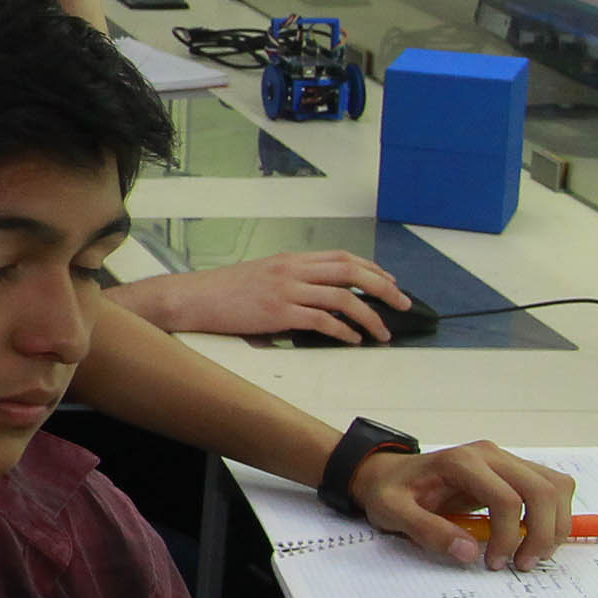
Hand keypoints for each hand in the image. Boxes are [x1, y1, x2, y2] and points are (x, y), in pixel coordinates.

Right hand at [127, 252, 406, 343]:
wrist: (194, 298)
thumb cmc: (224, 291)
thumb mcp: (263, 274)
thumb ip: (293, 280)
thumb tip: (321, 299)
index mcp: (291, 259)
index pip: (342, 257)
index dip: (373, 269)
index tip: (390, 282)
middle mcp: (293, 269)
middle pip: (352, 272)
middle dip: (384, 289)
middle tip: (403, 305)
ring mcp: (286, 290)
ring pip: (343, 298)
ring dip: (370, 316)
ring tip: (383, 332)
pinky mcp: (279, 313)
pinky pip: (323, 321)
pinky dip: (344, 331)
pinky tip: (353, 340)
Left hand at [352, 441, 580, 570]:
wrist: (389, 474)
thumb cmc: (390, 491)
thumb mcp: (391, 512)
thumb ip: (426, 531)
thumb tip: (469, 552)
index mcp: (461, 462)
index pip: (506, 500)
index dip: (508, 537)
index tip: (493, 563)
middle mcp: (489, 455)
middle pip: (542, 491)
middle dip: (542, 534)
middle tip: (522, 564)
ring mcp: (505, 459)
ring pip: (556, 486)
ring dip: (555, 525)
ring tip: (532, 554)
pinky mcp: (513, 470)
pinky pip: (552, 487)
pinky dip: (554, 514)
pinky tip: (534, 536)